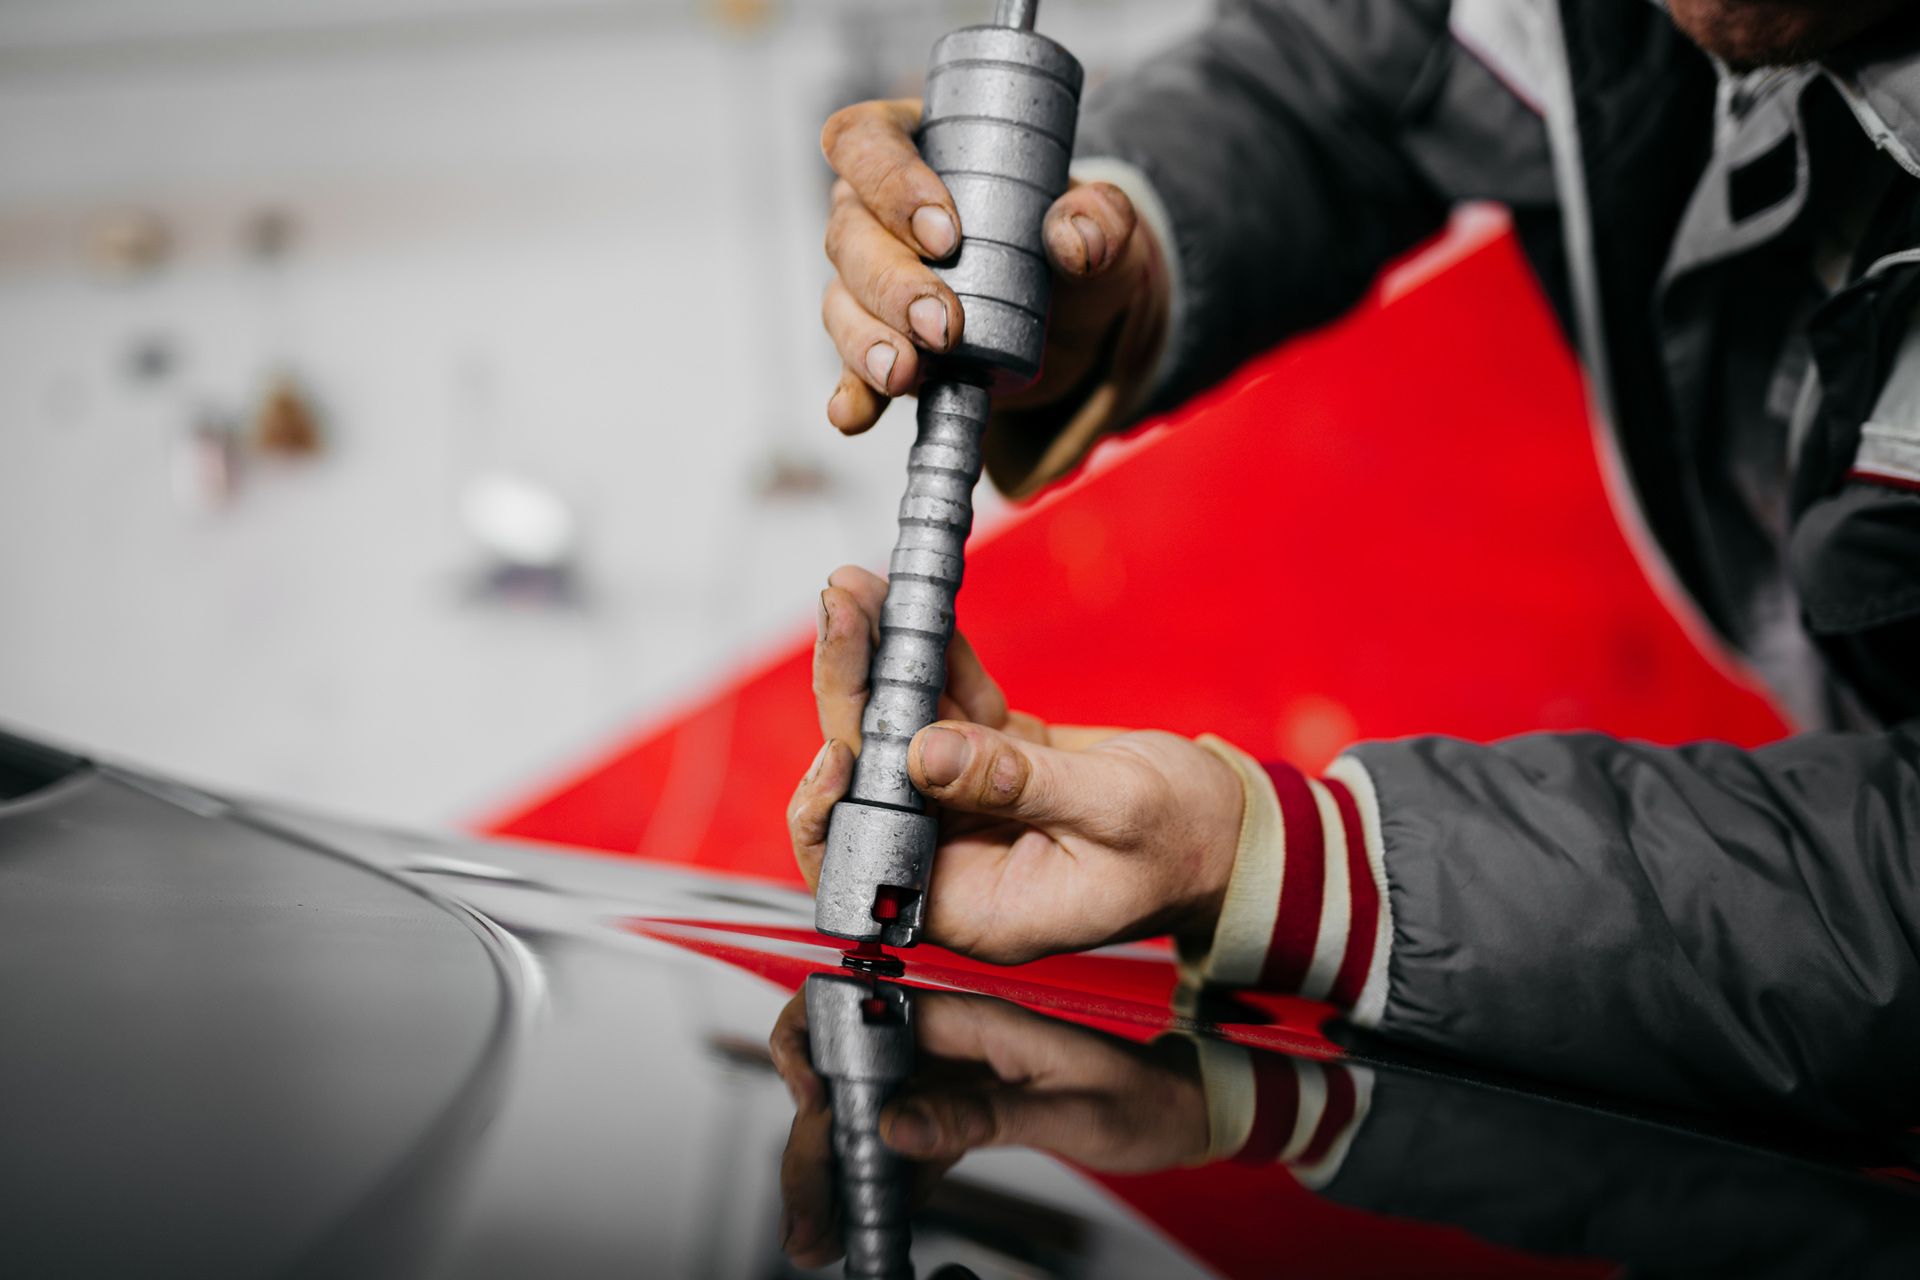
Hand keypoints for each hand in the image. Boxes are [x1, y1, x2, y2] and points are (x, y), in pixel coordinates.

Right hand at [769, 986, 1208, 1267]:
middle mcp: (949, 1043)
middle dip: (814, 1145)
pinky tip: (865, 1223)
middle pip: (850, 1080)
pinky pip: (902, 1145)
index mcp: (970, 1020)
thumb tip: (896, 1125)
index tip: (809, 1112)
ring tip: (817, 1236)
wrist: (1180, 1111)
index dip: (814, 1051)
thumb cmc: (1140, 1098)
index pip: (861, 1013)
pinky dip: (877, 1185)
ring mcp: (951, 1078)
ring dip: (836, 1174)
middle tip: (806, 1218)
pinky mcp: (960, 1111)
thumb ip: (979, 1117)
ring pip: (867, 1117)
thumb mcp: (1066, 1112)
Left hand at [789, 565, 1243, 963]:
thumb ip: (1018, 784)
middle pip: (873, 777)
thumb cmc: (1187, 845)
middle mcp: (956, 861)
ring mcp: (968, 809)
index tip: (837, 743)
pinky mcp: (991, 764)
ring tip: (856, 590)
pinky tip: (907, 609)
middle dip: (850, 694)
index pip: (868, 862)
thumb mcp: (1114, 809)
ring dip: (878, 661)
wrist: (1231, 832)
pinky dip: (931, 658)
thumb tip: (925, 753)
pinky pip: (947, 707)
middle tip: (841, 612)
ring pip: (901, 731)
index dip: (833, 806)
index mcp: (974, 904)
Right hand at [819, 99, 1166, 434]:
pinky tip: (855, 413)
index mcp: (915, 148)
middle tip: (943, 325)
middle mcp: (874, 211)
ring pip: (841, 300)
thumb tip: (1074, 239)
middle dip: (891, 284)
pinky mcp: (877, 342)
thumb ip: (1102, 218)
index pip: (865, 143)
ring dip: (867, 340)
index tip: (945, 235)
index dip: (889, 183)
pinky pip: (849, 367)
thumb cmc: (1069, 243)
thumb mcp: (1102, 223)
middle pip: (848, 232)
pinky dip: (852, 392)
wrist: (1072, 316)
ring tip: (906, 372)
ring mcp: (868, 280)